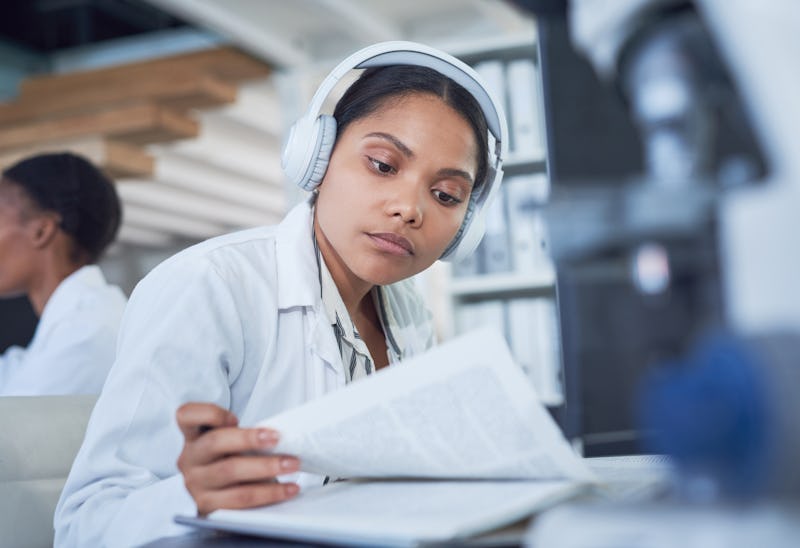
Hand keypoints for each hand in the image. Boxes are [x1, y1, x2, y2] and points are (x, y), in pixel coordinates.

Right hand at [176, 402, 299, 515]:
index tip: (234, 418)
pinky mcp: (208, 507)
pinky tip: (288, 488)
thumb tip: (280, 435)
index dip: (209, 413)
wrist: (219, 497)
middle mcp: (190, 459)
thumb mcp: (229, 444)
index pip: (187, 416)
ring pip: (230, 471)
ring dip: (266, 467)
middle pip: (215, 442)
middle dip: (249, 439)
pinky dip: (269, 493)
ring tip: (292, 464)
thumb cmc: (230, 461)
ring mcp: (195, 484)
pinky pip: (241, 499)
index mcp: (193, 436)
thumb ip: (242, 436)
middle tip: (278, 438)